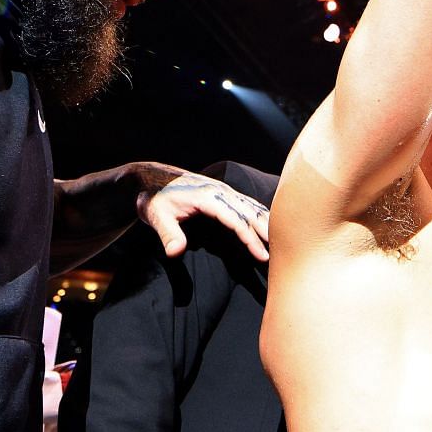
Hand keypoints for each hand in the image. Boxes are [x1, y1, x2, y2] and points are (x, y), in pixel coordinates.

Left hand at [135, 167, 269, 260]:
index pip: (236, 220)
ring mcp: (223, 190)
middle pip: (251, 212)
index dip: (251, 238)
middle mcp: (220, 191)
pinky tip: (269, 222)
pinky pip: (247, 202)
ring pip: (253, 205)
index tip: (262, 255)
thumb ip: (168, 234)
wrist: (148, 176)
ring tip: (282, 239)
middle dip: (267, 232)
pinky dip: (261, 213)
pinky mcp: (222, 192)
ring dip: (268, 221)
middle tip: (283, 251)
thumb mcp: (155, 216)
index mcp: (208, 197)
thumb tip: (175, 253)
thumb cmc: (152, 197)